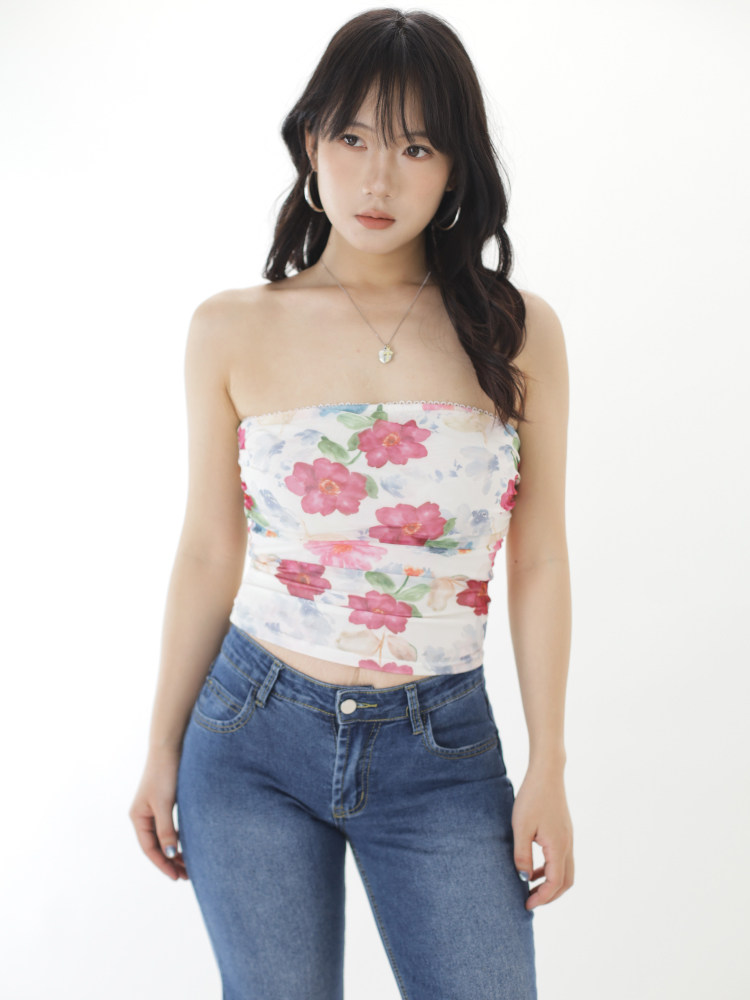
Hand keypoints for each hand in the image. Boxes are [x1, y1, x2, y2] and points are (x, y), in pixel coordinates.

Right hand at [129, 746, 188, 881]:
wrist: (169, 747)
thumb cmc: (164, 774)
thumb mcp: (164, 804)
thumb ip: (166, 830)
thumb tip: (171, 855)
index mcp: (138, 817)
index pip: (150, 849)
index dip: (163, 864)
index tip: (177, 877)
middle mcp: (143, 815)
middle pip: (156, 845)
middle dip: (170, 861)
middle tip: (187, 876)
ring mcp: (152, 808)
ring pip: (163, 837)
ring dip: (175, 851)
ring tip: (189, 865)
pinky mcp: (163, 801)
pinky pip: (169, 827)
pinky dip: (177, 837)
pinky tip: (187, 844)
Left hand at [511, 764, 573, 909]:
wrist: (547, 773)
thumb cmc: (532, 798)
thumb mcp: (521, 827)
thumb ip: (522, 855)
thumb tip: (523, 879)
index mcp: (558, 847)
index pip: (554, 883)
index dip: (541, 898)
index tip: (526, 905)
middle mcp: (568, 845)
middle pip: (566, 882)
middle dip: (550, 896)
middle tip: (531, 902)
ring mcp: (568, 838)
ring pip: (566, 871)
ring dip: (551, 883)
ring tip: (530, 887)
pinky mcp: (564, 831)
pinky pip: (562, 859)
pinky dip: (551, 869)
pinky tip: (534, 867)